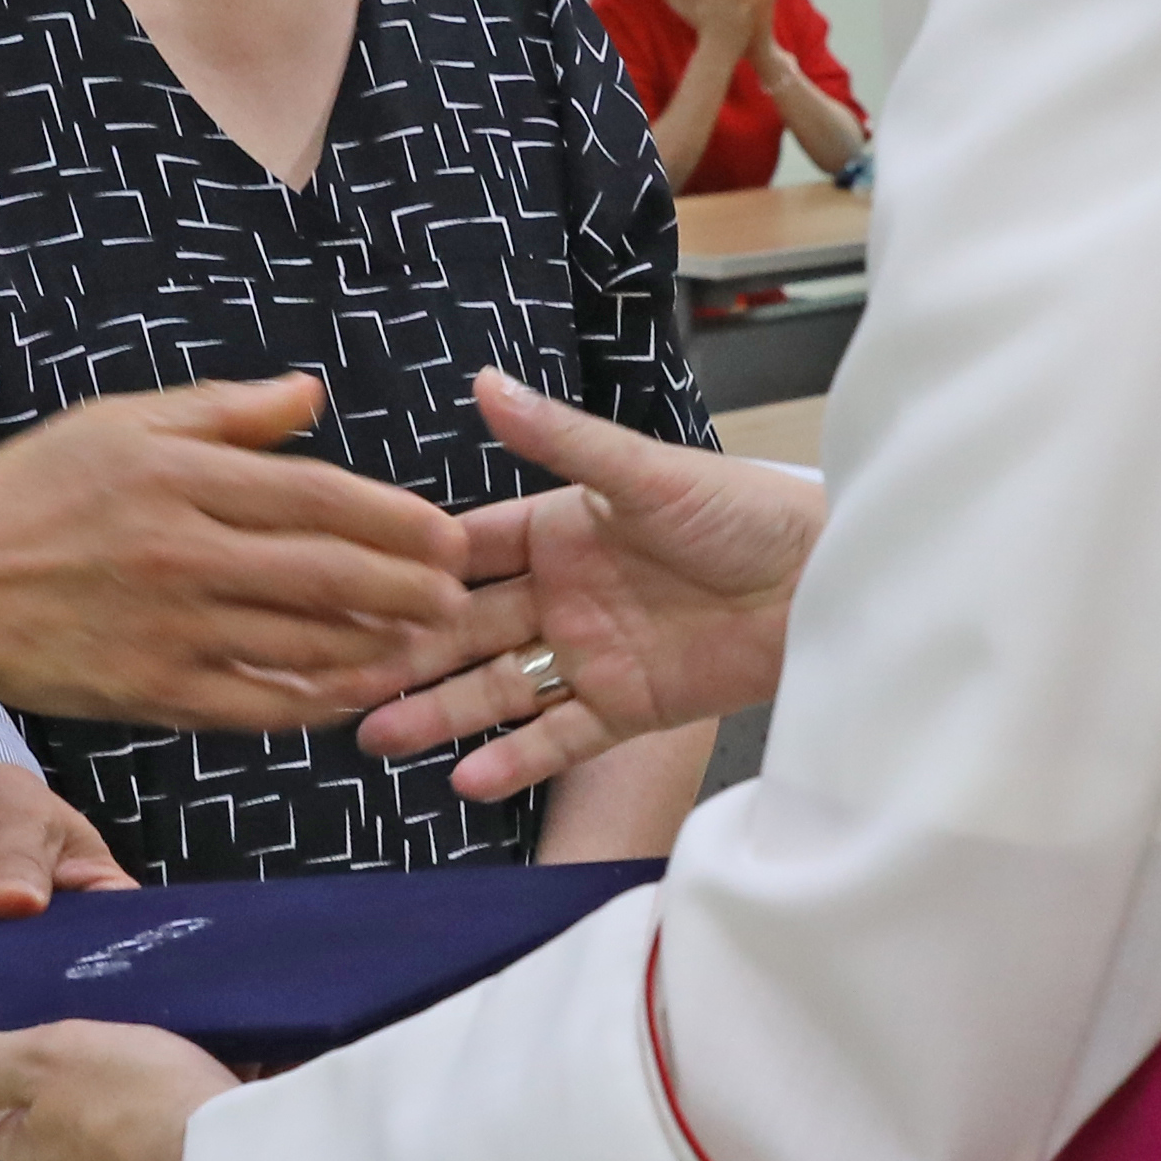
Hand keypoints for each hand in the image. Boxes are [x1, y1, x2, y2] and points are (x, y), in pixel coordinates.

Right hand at [0, 375, 471, 728]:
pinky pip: (258, 705)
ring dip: (379, 648)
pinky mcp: (152, 694)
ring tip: (427, 643)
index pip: (318, 498)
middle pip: (328, 576)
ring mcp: (170, 631)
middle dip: (409, 588)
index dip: (395, 519)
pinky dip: (316, 702)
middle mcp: (183, 554)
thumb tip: (313, 397)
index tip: (446, 532)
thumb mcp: (121, 424)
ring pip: (303, 646)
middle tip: (457, 595)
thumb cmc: (30, 493)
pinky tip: (356, 694)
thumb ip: (224, 412)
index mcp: (180, 477)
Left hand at [0, 1018, 232, 1160]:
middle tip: (157, 1074)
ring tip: (213, 1102)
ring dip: (167, 1148)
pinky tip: (244, 1148)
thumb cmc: (137, 1114)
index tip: (86, 1059)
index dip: (45, 1086)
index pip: (16, 1123)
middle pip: (82, 1153)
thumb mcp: (50, 1061)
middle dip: (113, 1118)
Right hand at [359, 366, 821, 800]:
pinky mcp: (627, 708)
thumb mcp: (645, 471)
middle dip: (404, 652)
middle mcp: (563, 594)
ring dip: (439, 712)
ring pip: (497, 689)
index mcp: (560, 529)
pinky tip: (466, 777)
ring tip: (376, 735)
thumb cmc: (746, 511)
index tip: (349, 584)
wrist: (823, 582)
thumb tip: (485, 383)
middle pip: (465, 627)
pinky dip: (516, 759)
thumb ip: (561, 439)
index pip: (466, 551)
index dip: (411, 570)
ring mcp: (590, 654)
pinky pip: (559, 738)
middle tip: (338, 674)